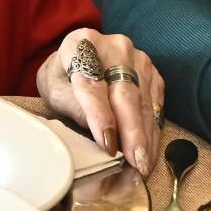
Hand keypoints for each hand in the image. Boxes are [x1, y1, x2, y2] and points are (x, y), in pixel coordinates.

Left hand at [36, 29, 166, 176]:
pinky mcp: (152, 73)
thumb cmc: (63, 77)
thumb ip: (74, 107)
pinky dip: (153, 133)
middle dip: (131, 132)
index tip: (107, 145)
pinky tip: (149, 154)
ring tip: (142, 167)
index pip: (92, 85)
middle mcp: (114, 47)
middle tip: (135, 163)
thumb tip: (102, 136)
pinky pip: (156, 106)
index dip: (100, 117)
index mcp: (80, 44)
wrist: (79, 58)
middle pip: (125, 93)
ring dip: (145, 138)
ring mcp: (137, 58)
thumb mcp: (55, 90)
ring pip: (144, 103)